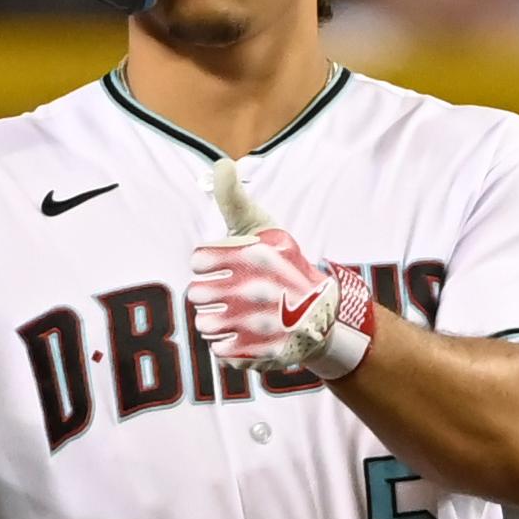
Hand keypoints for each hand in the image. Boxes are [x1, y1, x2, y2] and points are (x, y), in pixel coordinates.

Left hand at [188, 159, 373, 377]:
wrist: (321, 313)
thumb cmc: (282, 264)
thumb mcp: (263, 227)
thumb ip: (235, 198)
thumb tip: (220, 164)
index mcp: (256, 255)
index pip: (198, 260)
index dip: (207, 262)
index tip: (222, 264)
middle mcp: (260, 291)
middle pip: (197, 295)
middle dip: (209, 293)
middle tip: (230, 292)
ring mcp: (262, 326)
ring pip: (205, 325)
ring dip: (215, 320)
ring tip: (236, 313)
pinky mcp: (264, 354)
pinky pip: (220, 352)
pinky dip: (228, 345)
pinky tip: (244, 334)